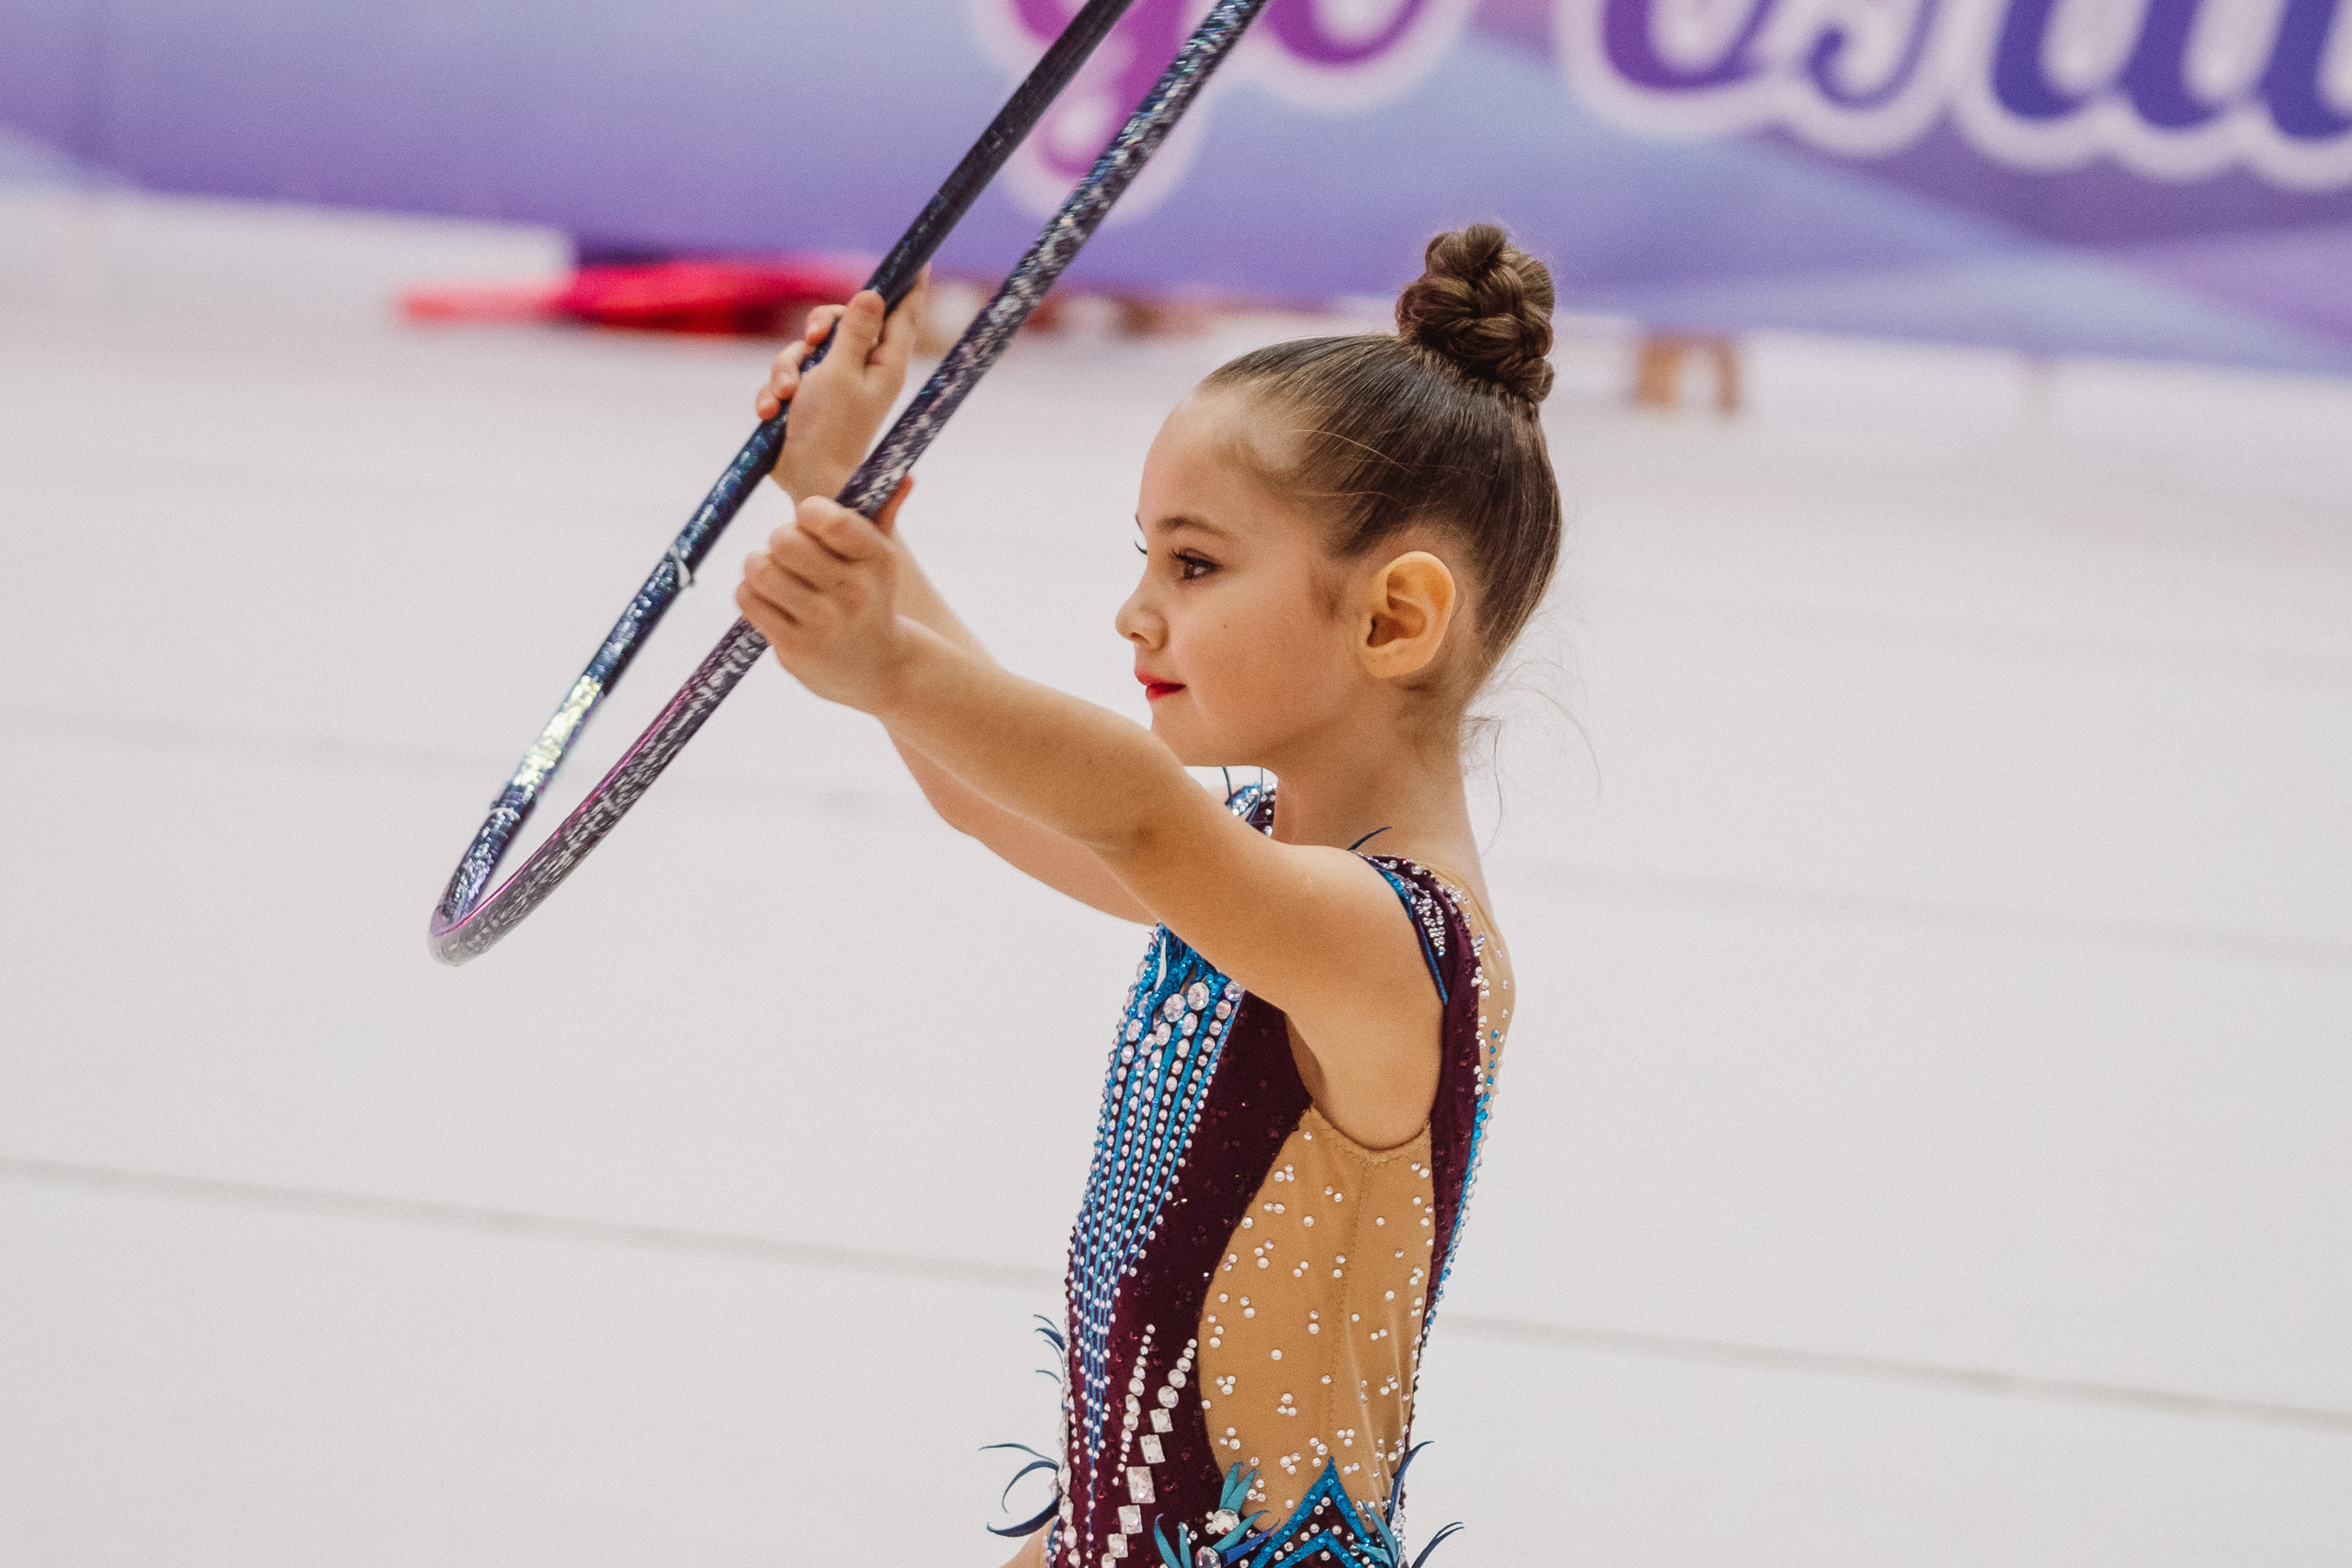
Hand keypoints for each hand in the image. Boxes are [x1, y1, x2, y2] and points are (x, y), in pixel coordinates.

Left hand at [736, 484, 914, 712]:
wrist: (881, 669)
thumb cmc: (871, 598)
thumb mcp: (882, 559)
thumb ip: (883, 514)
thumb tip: (905, 476)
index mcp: (877, 560)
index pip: (828, 519)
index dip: (807, 513)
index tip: (809, 522)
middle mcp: (854, 592)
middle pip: (784, 540)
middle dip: (778, 540)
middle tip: (786, 553)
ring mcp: (824, 623)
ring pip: (761, 569)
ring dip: (758, 566)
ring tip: (773, 575)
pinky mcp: (796, 648)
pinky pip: (749, 600)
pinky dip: (750, 594)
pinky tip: (769, 601)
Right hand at [758, 270, 927, 502]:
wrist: (805, 480)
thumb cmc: (830, 429)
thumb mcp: (840, 372)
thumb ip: (855, 332)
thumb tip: (874, 294)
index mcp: (885, 364)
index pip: (902, 316)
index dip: (908, 288)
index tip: (919, 261)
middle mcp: (862, 371)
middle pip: (842, 321)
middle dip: (819, 327)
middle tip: (814, 339)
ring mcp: (832, 385)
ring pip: (805, 349)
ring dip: (787, 369)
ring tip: (787, 396)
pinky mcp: (806, 399)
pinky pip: (787, 376)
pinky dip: (776, 392)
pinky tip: (772, 412)